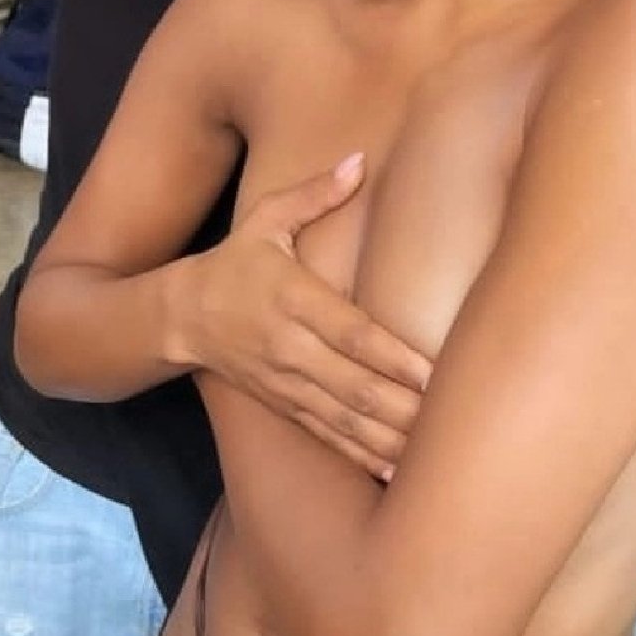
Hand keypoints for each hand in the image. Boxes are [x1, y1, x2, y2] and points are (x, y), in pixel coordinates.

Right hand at [183, 153, 431, 479]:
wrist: (179, 317)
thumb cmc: (234, 262)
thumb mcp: (266, 218)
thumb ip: (315, 194)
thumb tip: (359, 161)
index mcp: (293, 299)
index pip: (351, 333)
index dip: (393, 356)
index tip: (435, 373)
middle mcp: (291, 348)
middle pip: (355, 387)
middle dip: (405, 409)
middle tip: (456, 425)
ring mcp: (287, 385)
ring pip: (347, 421)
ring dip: (392, 441)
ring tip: (439, 460)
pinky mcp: (285, 408)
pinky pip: (330, 438)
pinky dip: (364, 457)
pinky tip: (400, 474)